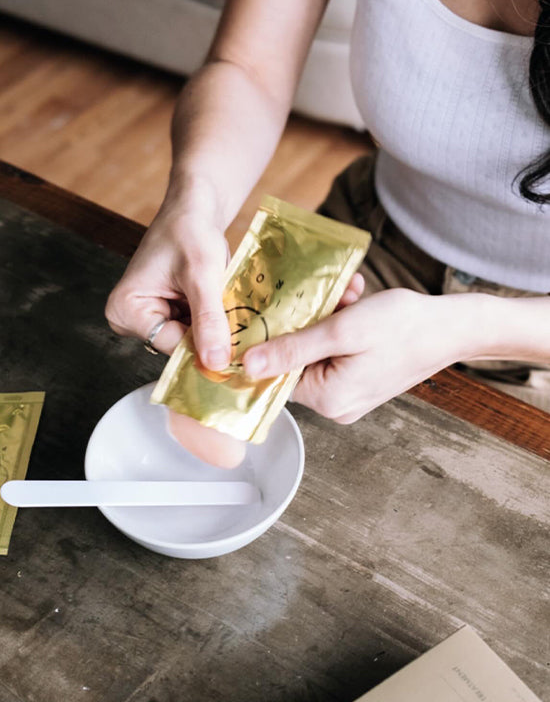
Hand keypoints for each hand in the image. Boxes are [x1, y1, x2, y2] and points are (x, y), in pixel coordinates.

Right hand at [105, 199, 231, 368]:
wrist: (193, 210)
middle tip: (230, 312)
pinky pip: (193, 331)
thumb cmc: (189, 231)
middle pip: (178, 346)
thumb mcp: (202, 275)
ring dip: (212, 327)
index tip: (234, 340)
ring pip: (189, 340)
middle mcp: (129, 320)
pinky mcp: (164, 316)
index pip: (171, 347)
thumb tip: (216, 362)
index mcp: (125, 311)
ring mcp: (147, 319)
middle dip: (208, 334)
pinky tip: (219, 304)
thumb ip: (208, 320)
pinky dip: (211, 321)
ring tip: (224, 303)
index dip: (204, 345)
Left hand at [243, 288, 475, 422]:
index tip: (281, 310)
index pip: (277, 374)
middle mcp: (336, 406)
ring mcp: (351, 396)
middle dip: (308, 323)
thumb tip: (248, 364)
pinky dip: (343, 328)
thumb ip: (292, 349)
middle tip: (328, 296)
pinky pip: (338, 354)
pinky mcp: (362, 382)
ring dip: (327, 320)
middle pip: (298, 362)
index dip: (275, 340)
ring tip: (349, 296)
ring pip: (318, 352)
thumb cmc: (404, 327)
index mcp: (327, 399)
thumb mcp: (341, 331)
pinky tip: (356, 304)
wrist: (453, 328)